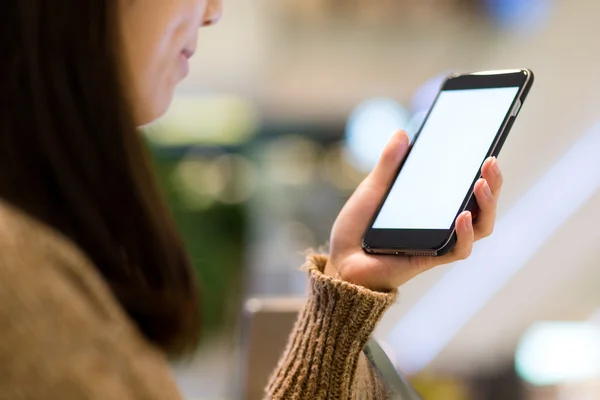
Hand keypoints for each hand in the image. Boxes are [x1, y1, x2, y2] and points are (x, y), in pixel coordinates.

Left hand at [326, 130, 503, 291]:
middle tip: (490, 161)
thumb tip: (402, 133)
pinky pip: (458, 250)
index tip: (489, 147)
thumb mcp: (373, 188)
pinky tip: (462, 216)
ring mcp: (439, 241)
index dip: (486, 170)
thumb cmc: (357, 227)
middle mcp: (442, 222)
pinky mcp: (431, 258)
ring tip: (481, 183)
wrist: (340, 259)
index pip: (468, 186)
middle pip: (482, 205)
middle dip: (493, 182)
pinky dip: (465, 233)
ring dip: (487, 205)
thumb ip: (389, 164)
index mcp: (433, 204)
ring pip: (481, 227)